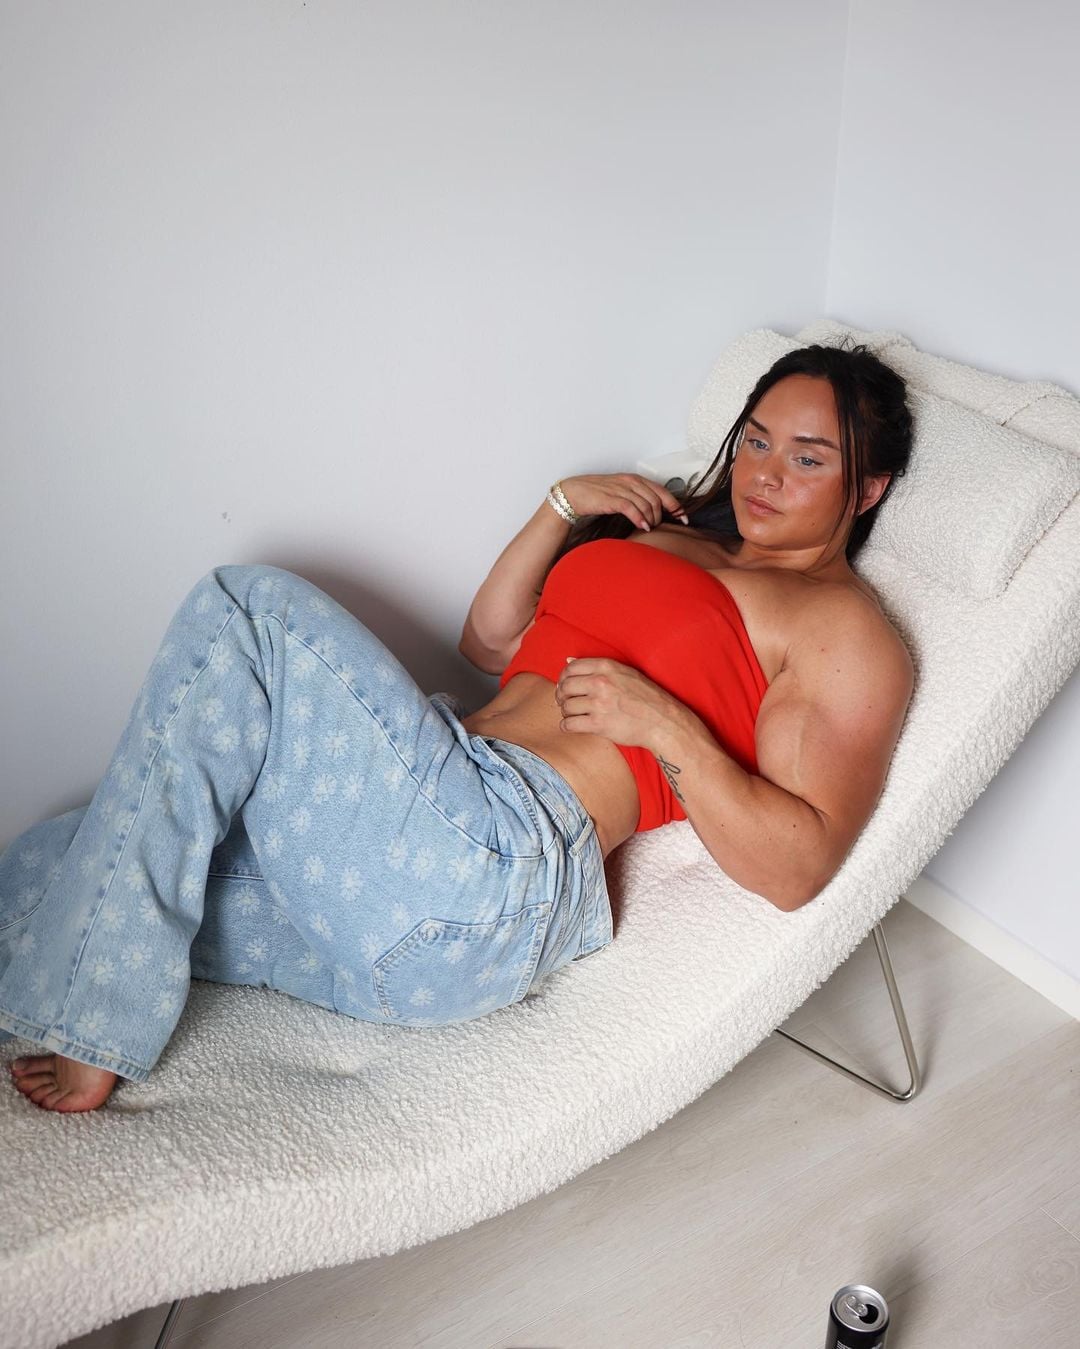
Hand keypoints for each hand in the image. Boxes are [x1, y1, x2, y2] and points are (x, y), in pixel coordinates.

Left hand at [555, 657, 686, 748]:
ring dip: (565, 712)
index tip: (565, 685)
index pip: (571, 668)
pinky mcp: (599, 724)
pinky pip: (570, 724)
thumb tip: (567, 660)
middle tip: (564, 702)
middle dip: (561, 695)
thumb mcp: (625, 673)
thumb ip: (597, 667)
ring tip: (572, 714)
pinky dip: (566, 726)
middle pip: (565, 687)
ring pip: (566, 707)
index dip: (563, 677)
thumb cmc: (646, 696)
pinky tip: (571, 726)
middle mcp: (600, 683)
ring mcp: (599, 704)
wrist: (662, 721)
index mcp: (606, 667)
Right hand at [557, 474, 689, 531]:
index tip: (683, 517)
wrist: (573, 493)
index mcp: (635, 479)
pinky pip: (631, 508)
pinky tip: (642, 527)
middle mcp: (630, 482)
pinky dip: (640, 518)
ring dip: (651, 518)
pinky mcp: (611, 499)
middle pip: (656, 499)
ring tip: (649, 527)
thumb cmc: (597, 495)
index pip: (662, 490)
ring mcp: (621, 489)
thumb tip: (653, 513)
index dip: (675, 504)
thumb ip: (637, 499)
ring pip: (646, 504)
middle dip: (662, 515)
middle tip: (658, 526)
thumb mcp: (621, 493)